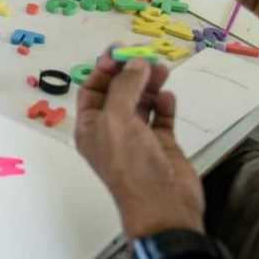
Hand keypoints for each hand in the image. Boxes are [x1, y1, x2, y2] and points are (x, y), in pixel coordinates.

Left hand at [75, 50, 203, 239]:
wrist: (164, 206)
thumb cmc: (132, 164)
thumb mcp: (118, 119)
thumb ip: (125, 86)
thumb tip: (136, 63)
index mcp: (91, 127)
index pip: (92, 90)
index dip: (104, 70)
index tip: (119, 52)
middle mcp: (112, 131)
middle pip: (118, 93)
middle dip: (130, 73)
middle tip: (145, 55)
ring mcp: (138, 138)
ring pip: (141, 102)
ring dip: (149, 84)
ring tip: (162, 69)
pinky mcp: (161, 144)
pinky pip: (161, 117)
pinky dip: (164, 105)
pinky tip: (168, 96)